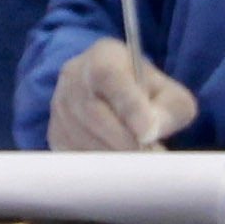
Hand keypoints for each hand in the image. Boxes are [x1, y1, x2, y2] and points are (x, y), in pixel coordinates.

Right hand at [46, 37, 198, 156]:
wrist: (113, 97)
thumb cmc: (145, 94)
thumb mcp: (168, 93)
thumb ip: (169, 109)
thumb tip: (151, 132)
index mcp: (103, 56)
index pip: (109, 76)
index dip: (129, 106)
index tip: (148, 133)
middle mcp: (74, 77)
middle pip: (94, 113)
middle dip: (125, 141)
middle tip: (150, 157)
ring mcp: (60, 107)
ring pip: (83, 139)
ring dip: (114, 157)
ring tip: (138, 161)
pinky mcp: (55, 135)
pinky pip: (74, 156)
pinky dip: (99, 167)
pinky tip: (117, 163)